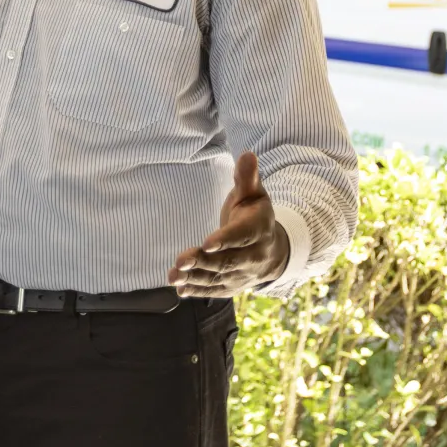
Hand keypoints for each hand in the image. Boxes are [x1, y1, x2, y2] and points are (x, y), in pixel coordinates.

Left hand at [169, 152, 289, 297]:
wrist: (273, 251)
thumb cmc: (255, 216)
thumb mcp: (254, 194)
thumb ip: (247, 178)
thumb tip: (246, 154)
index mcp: (259, 230)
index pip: (242, 236)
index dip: (226, 240)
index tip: (207, 243)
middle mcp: (254, 256)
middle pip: (228, 261)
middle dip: (204, 262)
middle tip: (181, 260)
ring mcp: (243, 275)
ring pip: (218, 278)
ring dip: (195, 279)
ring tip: (173, 275)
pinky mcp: (232, 286)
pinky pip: (215, 291)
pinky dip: (197, 291)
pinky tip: (180, 289)